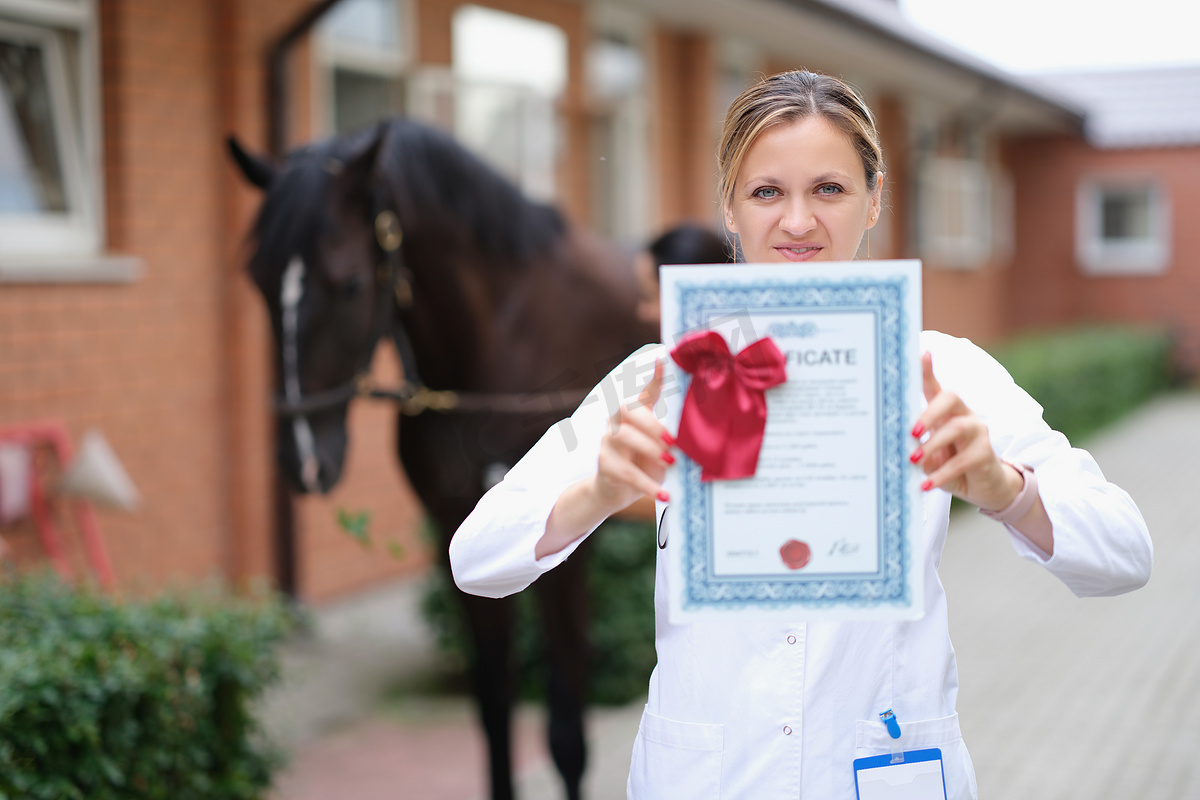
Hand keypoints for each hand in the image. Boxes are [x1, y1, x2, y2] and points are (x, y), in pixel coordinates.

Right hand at [593, 359, 673, 512]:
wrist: (615, 492)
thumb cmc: (643, 465)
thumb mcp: (661, 450)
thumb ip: (674, 441)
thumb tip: (701, 441)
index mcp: (635, 415)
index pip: (645, 391)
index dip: (654, 376)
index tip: (663, 359)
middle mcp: (617, 422)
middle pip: (628, 410)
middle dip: (652, 423)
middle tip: (673, 440)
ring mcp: (607, 442)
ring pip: (624, 438)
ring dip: (650, 449)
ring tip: (671, 463)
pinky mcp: (604, 465)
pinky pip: (626, 472)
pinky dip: (647, 484)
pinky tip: (664, 494)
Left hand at [910, 352, 1022, 511]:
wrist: (984, 488)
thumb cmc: (950, 465)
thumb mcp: (929, 457)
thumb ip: (915, 449)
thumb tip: (897, 449)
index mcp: (946, 412)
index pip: (935, 387)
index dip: (928, 370)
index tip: (921, 353)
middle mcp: (963, 415)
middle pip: (950, 398)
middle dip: (929, 412)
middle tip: (911, 431)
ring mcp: (978, 432)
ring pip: (957, 428)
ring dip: (933, 444)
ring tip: (914, 461)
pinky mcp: (986, 453)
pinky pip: (963, 461)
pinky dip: (942, 473)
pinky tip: (926, 485)